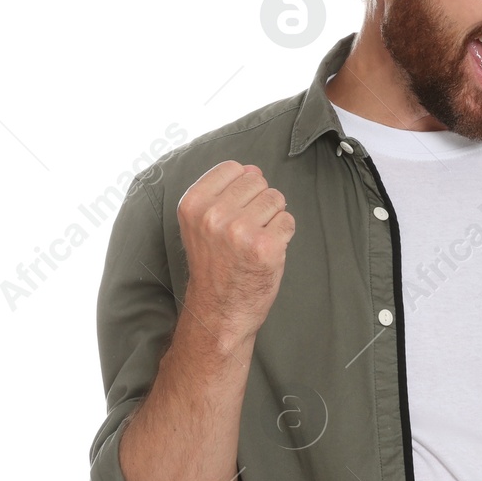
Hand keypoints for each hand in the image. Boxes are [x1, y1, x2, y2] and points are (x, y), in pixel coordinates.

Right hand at [175, 160, 294, 342]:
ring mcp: (240, 231)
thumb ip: (222, 192)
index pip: (233, 168)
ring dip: (272, 218)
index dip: (241, 188)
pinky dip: (283, 235)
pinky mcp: (266, 247)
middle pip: (257, 180)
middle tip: (246, 231)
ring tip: (255, 241)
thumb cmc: (215, 266)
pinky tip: (266, 252)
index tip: (233, 212)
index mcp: (193, 204)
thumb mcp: (202, 224)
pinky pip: (288, 220)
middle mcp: (213, 215)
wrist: (219, 311)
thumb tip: (253, 169)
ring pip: (276, 198)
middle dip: (258, 202)